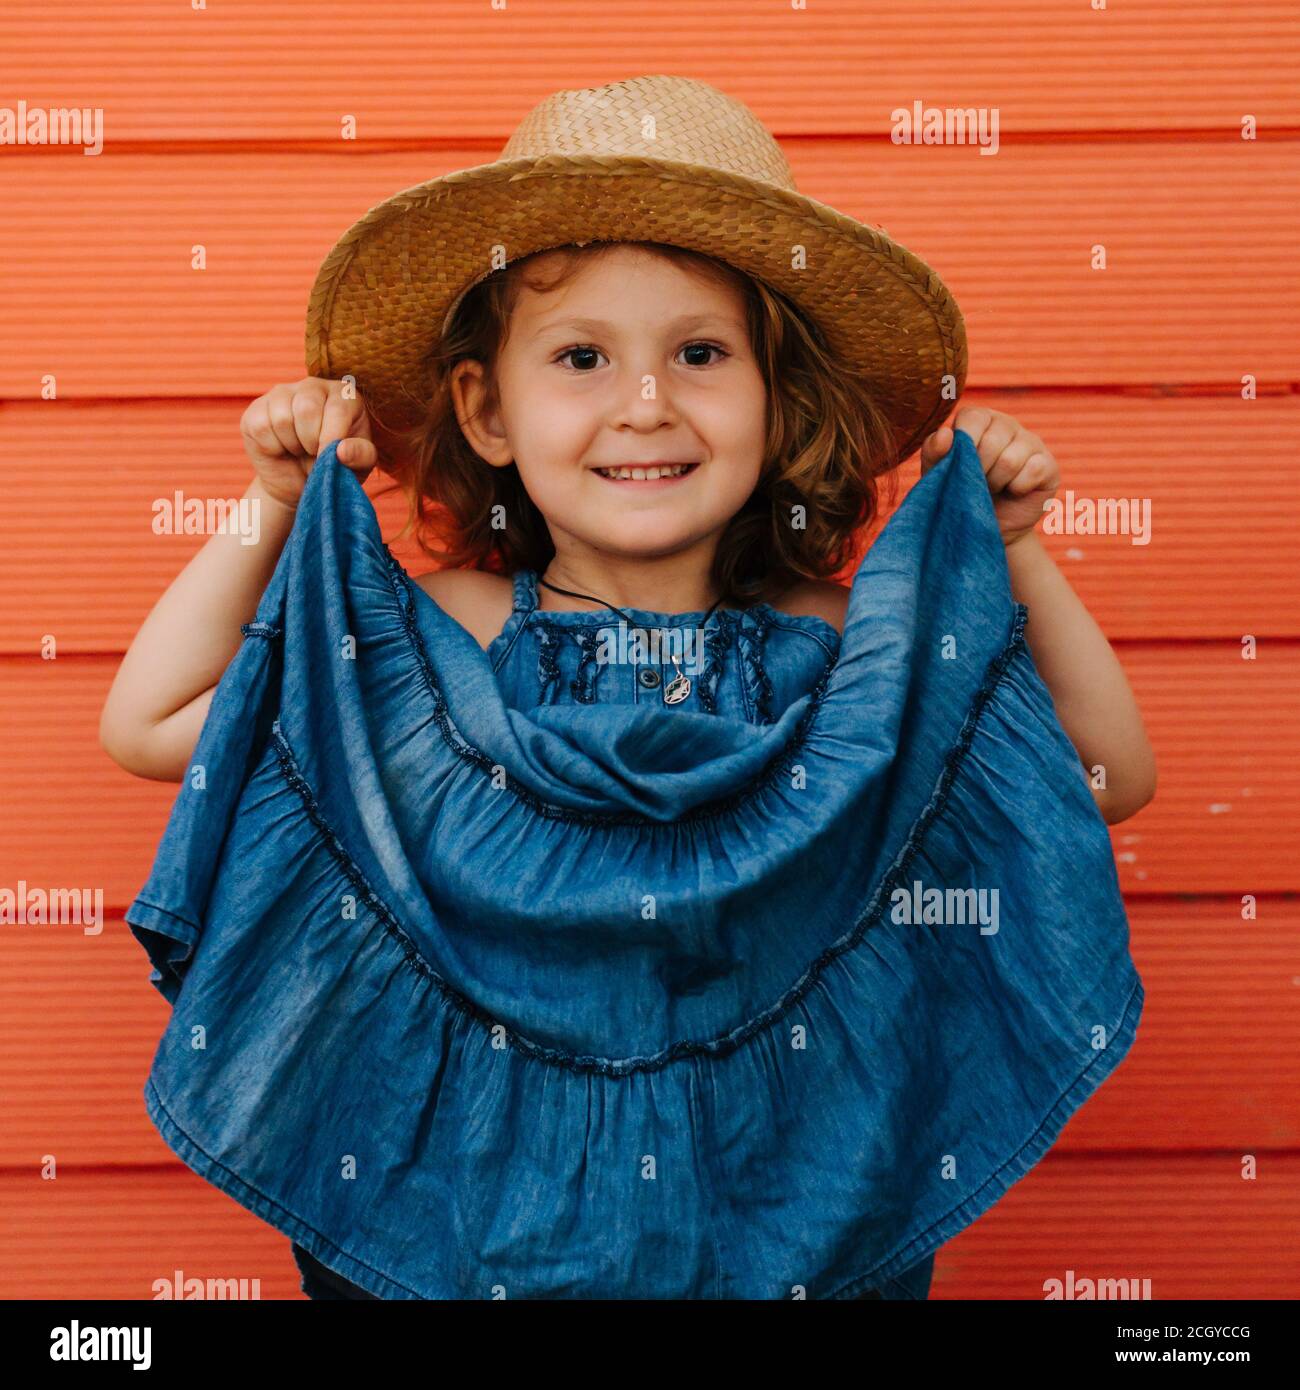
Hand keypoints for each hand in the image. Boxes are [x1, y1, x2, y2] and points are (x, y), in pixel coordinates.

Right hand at [240, 377, 378, 510]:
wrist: (301, 482)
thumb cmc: (335, 467)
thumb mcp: (358, 466)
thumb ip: (360, 456)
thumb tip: (342, 450)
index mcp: (343, 394)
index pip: (337, 409)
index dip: (332, 438)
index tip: (330, 458)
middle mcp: (313, 385)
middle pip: (307, 408)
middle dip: (311, 441)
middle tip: (315, 453)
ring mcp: (282, 393)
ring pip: (282, 417)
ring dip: (292, 445)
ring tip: (300, 450)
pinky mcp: (257, 408)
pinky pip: (261, 426)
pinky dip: (272, 447)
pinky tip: (281, 448)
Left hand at [920, 407, 1058, 546]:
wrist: (985, 527)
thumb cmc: (959, 494)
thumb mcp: (938, 475)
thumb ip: (934, 453)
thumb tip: (944, 434)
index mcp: (978, 420)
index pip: (972, 417)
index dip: (964, 443)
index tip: (959, 465)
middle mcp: (1006, 424)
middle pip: (993, 440)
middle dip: (979, 470)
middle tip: (977, 482)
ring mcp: (1030, 442)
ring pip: (1011, 459)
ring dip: (996, 482)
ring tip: (992, 488)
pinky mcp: (1048, 464)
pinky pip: (1034, 470)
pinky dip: (1018, 488)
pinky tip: (1013, 491)